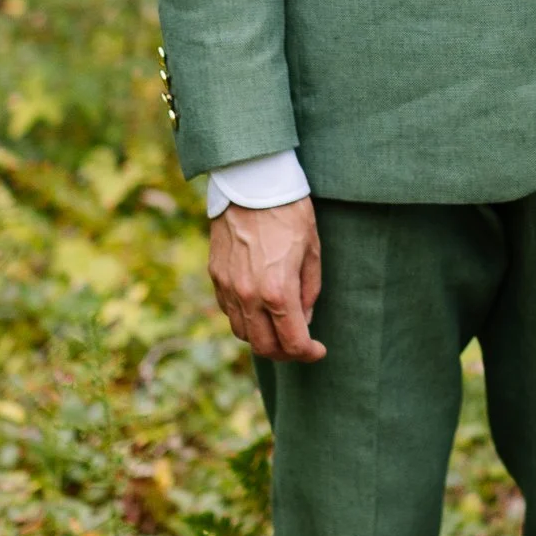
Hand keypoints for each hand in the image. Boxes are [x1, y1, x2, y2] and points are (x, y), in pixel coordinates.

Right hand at [208, 195, 323, 361]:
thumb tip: (304, 319)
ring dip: (263, 338)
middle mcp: (248, 295)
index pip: (292, 343)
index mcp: (278, 291)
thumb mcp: (312, 251)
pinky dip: (245, 318)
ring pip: (242, 332)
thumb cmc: (290, 212)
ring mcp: (228, 287)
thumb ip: (309, 291)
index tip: (319, 351)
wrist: (252, 182)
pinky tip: (260, 308)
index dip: (308, 353)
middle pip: (263, 347)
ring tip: (280, 328)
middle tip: (301, 346)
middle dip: (285, 354)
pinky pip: (229, 311)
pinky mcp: (216, 276)